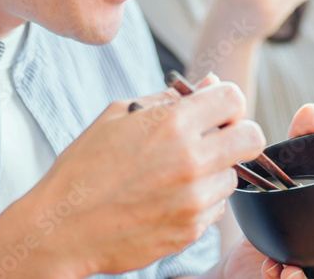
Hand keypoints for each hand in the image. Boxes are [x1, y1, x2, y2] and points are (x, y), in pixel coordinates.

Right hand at [11, 80, 265, 276]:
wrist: (61, 228)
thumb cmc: (84, 167)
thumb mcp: (119, 116)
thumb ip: (170, 98)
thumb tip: (211, 83)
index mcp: (172, 123)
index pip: (234, 98)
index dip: (227, 102)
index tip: (216, 112)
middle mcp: (190, 160)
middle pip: (252, 138)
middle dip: (239, 134)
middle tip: (216, 140)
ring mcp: (193, 199)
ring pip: (233, 177)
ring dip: (215, 172)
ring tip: (177, 175)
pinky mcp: (191, 230)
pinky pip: (216, 208)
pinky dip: (201, 201)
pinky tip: (168, 199)